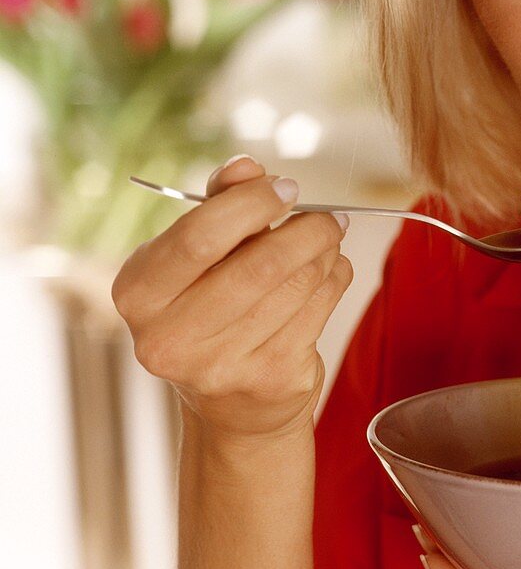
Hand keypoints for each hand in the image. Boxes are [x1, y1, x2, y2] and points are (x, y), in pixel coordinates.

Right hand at [112, 154, 353, 439]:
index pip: (199, 237)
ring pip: (298, 285)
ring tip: (328, 241)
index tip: (287, 187)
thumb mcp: (199, 254)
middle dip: (307, 230)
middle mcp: (168, 338)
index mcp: (138, 293)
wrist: (231, 403)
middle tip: (330, 216)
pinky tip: (329, 272)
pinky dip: (335, 279)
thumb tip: (245, 165)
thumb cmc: (211, 304)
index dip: (252, 203)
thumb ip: (220, 203)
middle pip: (260, 265)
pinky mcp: (270, 380)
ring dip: (326, 253)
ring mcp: (220, 367)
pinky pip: (320, 309)